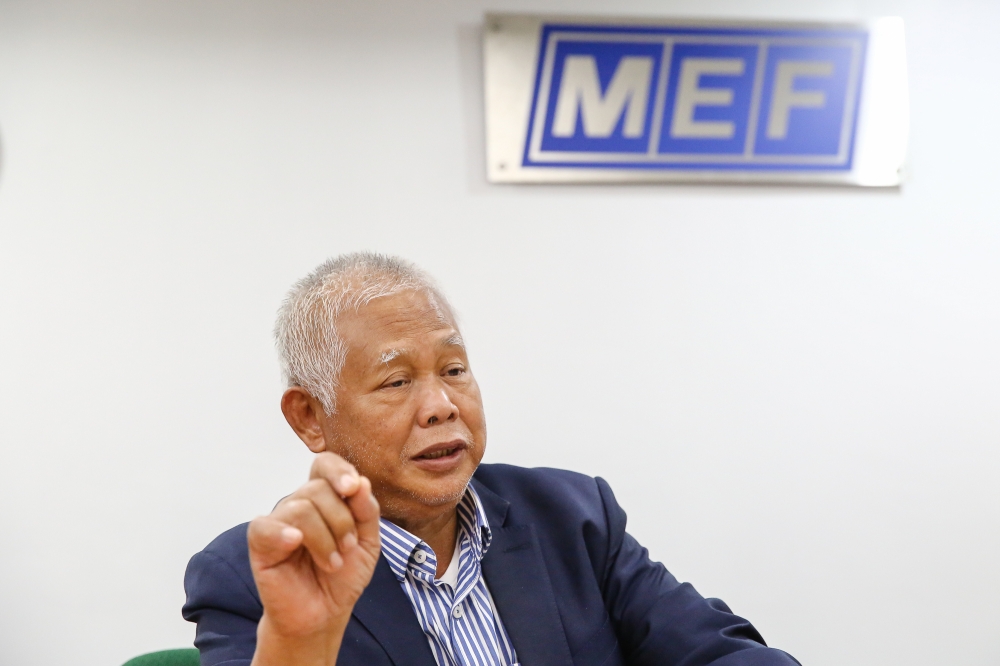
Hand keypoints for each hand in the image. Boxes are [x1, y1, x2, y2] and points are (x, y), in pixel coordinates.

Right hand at [247, 452, 380, 665]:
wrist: (324, 613)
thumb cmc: (343, 575)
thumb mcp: (367, 541)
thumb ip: (366, 510)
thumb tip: (360, 482)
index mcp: (325, 498)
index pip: (325, 465)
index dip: (338, 469)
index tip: (352, 487)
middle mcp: (299, 504)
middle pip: (318, 489)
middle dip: (342, 521)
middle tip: (347, 549)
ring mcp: (279, 522)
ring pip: (300, 507)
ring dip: (325, 538)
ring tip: (332, 563)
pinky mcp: (261, 544)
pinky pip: (266, 526)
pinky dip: (283, 533)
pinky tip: (295, 543)